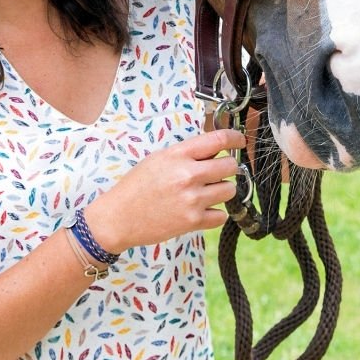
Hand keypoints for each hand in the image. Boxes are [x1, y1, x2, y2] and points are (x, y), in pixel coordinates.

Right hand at [84, 126, 245, 253]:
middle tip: (217, 172)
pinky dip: (215, 213)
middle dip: (227, 167)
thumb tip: (216, 149)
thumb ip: (186, 153)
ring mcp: (192, 199)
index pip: (218, 139)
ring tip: (205, 192)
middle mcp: (188, 175)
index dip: (235, 138)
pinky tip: (200, 210)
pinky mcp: (193, 222)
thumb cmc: (136, 186)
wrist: (119, 217)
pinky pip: (222, 215)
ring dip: (222, 190)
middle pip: (230, 165)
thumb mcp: (159, 159)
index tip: (240, 141)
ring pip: (230, 190)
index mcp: (178, 155)